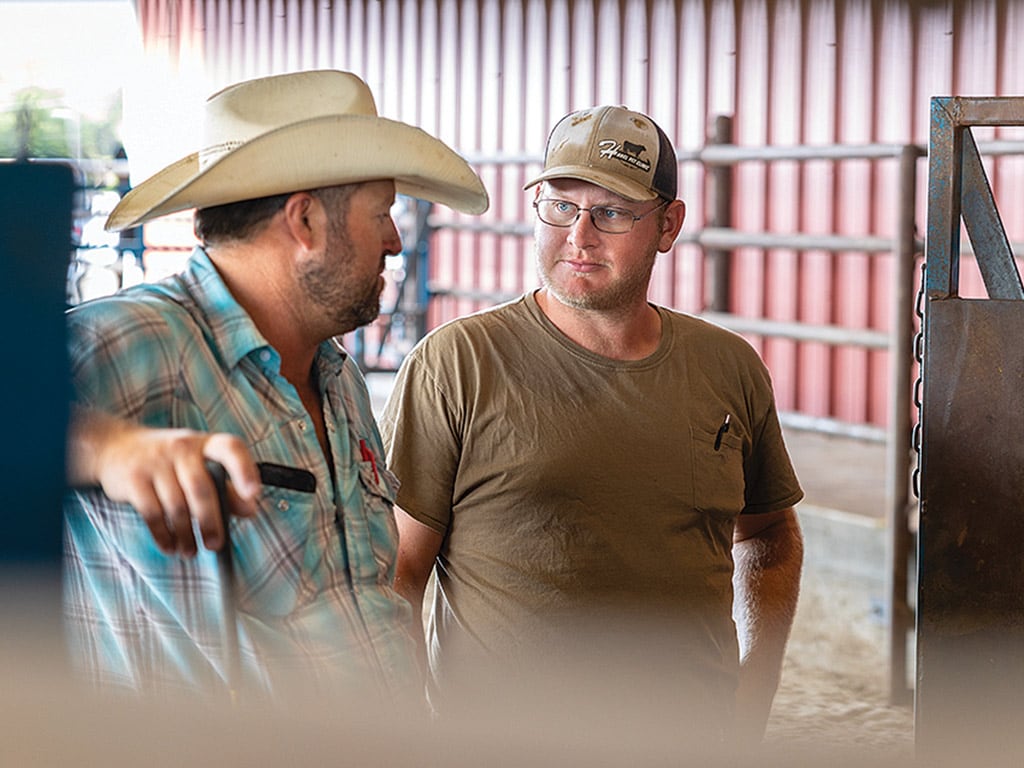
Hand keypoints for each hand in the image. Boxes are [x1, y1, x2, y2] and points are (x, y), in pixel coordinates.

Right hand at [68, 409, 260, 556]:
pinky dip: (163, 535)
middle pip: (201, 488)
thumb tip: (250, 510)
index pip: (230, 449)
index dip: (244, 470)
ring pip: (177, 506)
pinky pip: (153, 513)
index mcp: (204, 444)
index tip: (253, 494)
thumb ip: (226, 486)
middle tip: (215, 544)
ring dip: (186, 535)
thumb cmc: (168, 460)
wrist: (115, 446)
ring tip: (190, 551)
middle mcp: (182, 448)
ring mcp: (155, 462)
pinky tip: (170, 546)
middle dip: (210, 521)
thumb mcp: (198, 463)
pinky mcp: (134, 479)